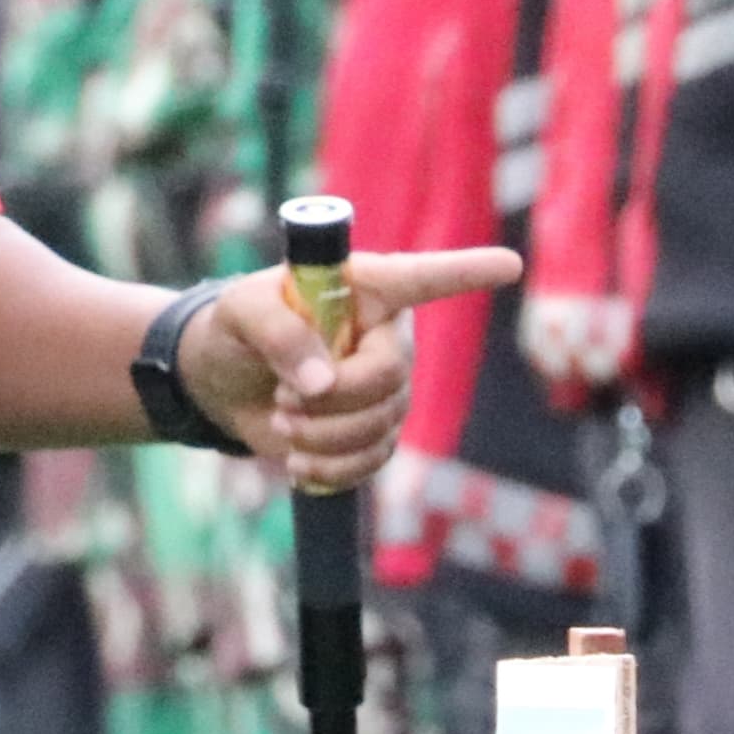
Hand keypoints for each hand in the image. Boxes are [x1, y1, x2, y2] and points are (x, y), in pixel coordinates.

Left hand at [180, 247, 520, 493]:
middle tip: (283, 400)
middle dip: (334, 401)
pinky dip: (333, 469)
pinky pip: (374, 460)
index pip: (424, 277)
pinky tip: (299, 462)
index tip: (510, 264)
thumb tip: (320, 384)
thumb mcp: (241, 312)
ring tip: (283, 423)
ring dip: (325, 437)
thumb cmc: (235, 326)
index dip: (468, 271)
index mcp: (365, 289)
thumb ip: (277, 333)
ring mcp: (384, 386)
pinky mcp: (372, 431)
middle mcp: (387, 334)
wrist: (223, 380)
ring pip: (382, 425)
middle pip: (390, 377)